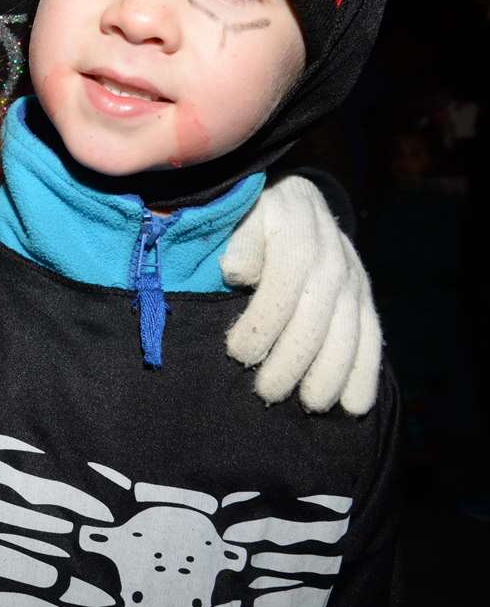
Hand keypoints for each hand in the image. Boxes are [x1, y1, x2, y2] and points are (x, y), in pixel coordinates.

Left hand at [220, 175, 381, 413]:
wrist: (297, 201)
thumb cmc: (257, 215)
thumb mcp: (242, 214)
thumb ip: (241, 242)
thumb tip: (235, 272)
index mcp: (298, 237)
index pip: (282, 288)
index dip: (261, 324)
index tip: (237, 352)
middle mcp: (333, 261)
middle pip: (315, 319)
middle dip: (291, 361)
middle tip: (266, 391)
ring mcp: (353, 282)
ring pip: (347, 334)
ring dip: (330, 374)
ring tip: (310, 404)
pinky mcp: (365, 299)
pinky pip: (371, 338)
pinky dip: (365, 373)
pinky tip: (355, 405)